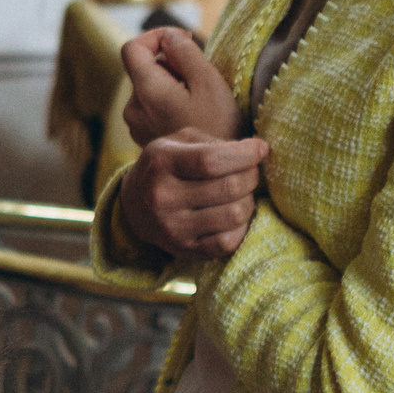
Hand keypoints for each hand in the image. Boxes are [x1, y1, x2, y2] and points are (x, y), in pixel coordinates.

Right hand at [117, 131, 271, 260]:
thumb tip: (257, 151)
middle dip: (251, 175)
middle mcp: (163, 197)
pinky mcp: (183, 250)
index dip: (245, 154)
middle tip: (250, 171)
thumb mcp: (178, 142)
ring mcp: (172, 227)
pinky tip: (233, 215)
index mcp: (162, 163)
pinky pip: (228, 242)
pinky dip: (241, 226)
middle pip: (229, 187)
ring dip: (248, 200)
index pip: (212, 160)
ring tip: (241, 193)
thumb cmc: (166, 167)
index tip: (260, 149)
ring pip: (234, 214)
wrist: (133, 205)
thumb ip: (214, 143)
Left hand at [121, 28, 240, 144]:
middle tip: (201, 80)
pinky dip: (171, 101)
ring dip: (174, 83)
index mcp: (146, 91)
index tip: (182, 41)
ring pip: (151, 87)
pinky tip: (193, 117)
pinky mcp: (145, 134)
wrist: (214, 176)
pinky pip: (154, 106)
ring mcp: (136, 123)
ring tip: (200, 101)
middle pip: (145, 68)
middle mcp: (133, 107)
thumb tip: (169, 37)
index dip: (155, 36)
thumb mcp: (209, 82)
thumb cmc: (219, 127)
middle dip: (172, 64)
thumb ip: (185, 53)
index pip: (131, 48)